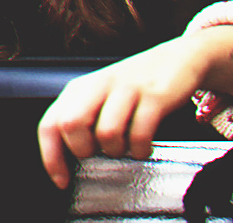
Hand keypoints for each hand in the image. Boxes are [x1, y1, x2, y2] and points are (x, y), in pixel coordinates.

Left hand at [38, 26, 232, 188]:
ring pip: (107, 134)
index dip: (50, 154)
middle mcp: (102, 84)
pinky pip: (141, 132)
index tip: (60, 177)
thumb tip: (65, 158)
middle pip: (72, 125)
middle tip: (104, 152)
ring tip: (132, 142)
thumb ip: (87, 119)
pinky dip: (142, 145)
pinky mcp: (156, 92)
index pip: (52, 121)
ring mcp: (129, 85)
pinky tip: (147, 141)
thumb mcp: (108, 96)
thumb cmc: (139, 82)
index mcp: (84, 86)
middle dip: (85, 150)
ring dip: (120, 148)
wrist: (182, 55)